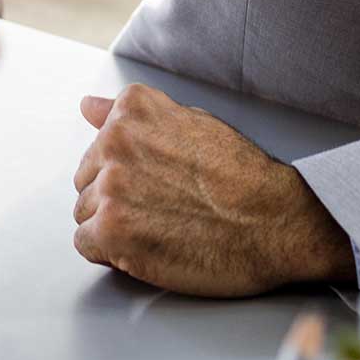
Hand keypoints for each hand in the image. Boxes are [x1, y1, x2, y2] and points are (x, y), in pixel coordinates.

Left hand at [71, 82, 354, 296]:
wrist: (274, 221)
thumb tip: (88, 106)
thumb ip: (134, 117)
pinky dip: (109, 253)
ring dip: (113, 226)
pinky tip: (146, 247)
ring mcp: (111, 188)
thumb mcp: (192, 122)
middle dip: (115, 199)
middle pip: (87, 181)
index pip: (98, 148)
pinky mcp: (112, 231)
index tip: (154, 184)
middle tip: (160, 210)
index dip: (126, 173)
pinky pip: (85, 244)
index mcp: (132, 113)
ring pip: (85, 214)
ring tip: (159, 229)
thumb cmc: (242, 176)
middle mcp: (114, 144)